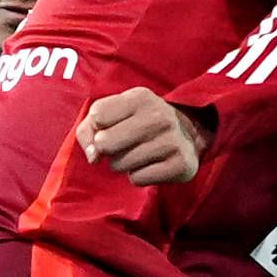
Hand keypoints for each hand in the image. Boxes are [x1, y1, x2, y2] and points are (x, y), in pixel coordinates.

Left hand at [75, 88, 211, 184]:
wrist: (187, 134)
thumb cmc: (138, 124)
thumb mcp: (114, 114)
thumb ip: (88, 130)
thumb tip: (93, 157)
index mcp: (140, 97)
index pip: (98, 115)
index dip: (97, 127)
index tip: (112, 127)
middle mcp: (159, 115)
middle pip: (105, 142)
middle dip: (107, 149)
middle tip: (123, 145)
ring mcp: (172, 140)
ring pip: (119, 164)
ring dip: (123, 164)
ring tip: (139, 154)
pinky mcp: (181, 164)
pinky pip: (137, 179)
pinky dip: (138, 176)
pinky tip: (151, 165)